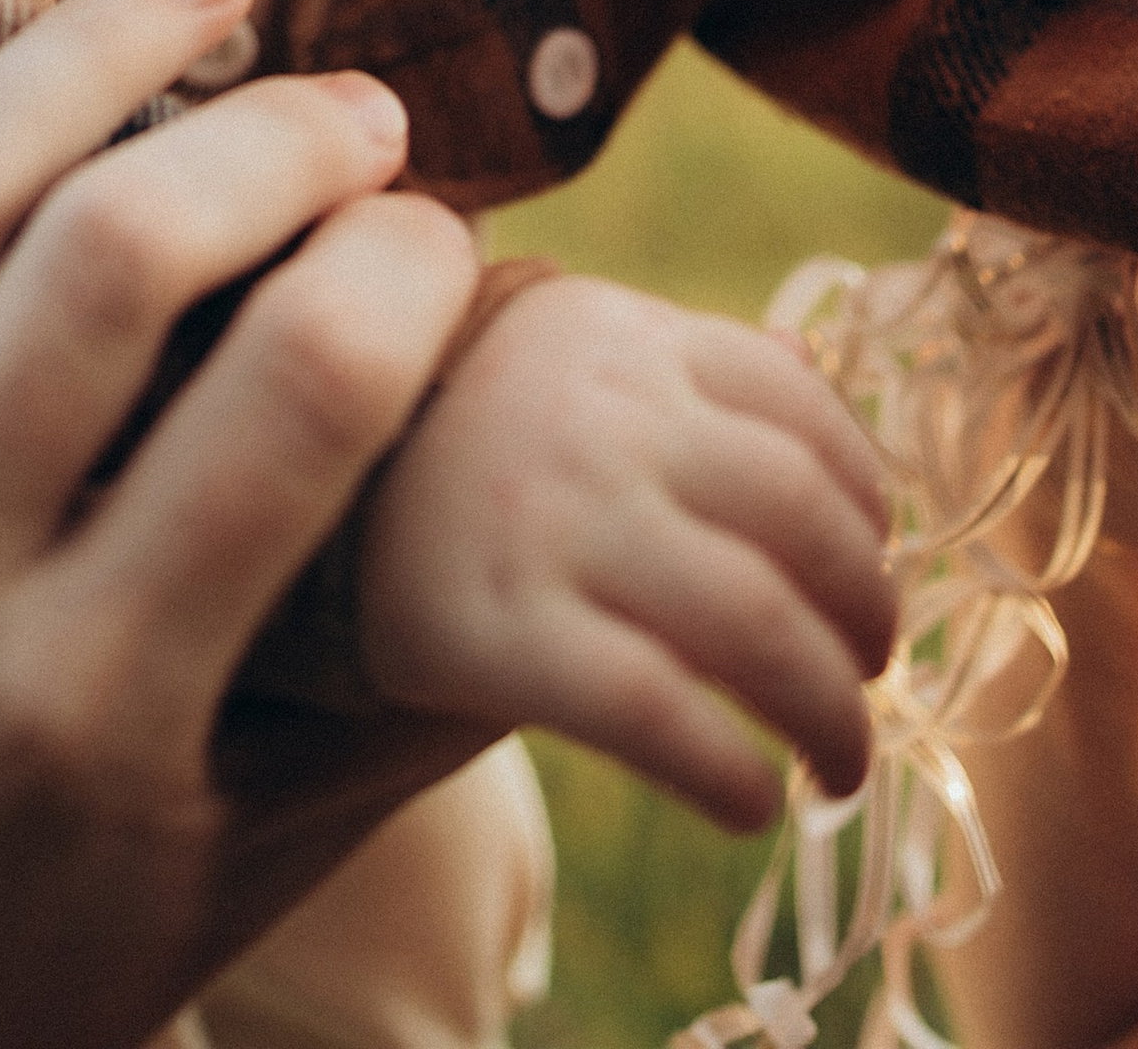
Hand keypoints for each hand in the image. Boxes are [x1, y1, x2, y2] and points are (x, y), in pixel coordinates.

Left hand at [0, 0, 491, 1048]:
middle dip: (280, 147)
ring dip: (87, 55)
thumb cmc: (55, 964)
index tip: (444, 239)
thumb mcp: (255, 852)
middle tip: (362, 113)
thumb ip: (405, 664)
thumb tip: (559, 442)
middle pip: (116, 259)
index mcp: (89, 707)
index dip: (403, 273)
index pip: (296, 397)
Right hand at [354, 274, 894, 831]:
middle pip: (804, 521)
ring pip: (759, 625)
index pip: (800, 404)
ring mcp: (552, 522)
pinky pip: (663, 716)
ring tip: (837, 765)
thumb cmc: (450, 436)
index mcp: (622, 335)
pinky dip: (733, 773)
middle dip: (868, 618)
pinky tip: (747, 803)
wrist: (268, 484)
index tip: (869, 563)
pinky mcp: (503, 635)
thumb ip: (686, 375)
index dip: (867, 498)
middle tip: (866, 678)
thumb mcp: (561, 353)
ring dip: (833, 716)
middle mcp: (600, 415)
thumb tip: (843, 430)